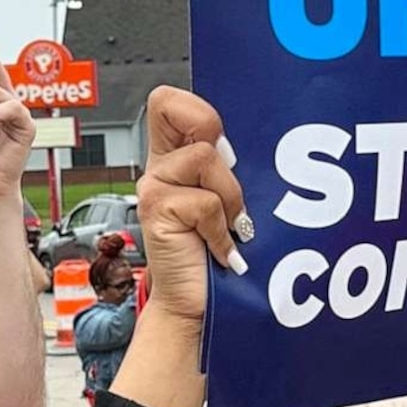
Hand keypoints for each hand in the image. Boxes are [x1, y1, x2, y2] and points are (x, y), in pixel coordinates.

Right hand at [133, 88, 248, 327]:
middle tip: (225, 177)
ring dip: (229, 197)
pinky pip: (206, 203)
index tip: (222, 144)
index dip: (196, 109)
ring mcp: (153, 188)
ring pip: (204, 157)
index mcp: (173, 158)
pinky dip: (222, 230)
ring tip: (228, 228)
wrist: (195, 304)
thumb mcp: (227, 200)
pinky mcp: (157, 212)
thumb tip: (253, 145)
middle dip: (208, 132)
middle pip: (167, 103)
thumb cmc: (216, 254)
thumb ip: (228, 169)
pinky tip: (220, 249)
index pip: (168, 102)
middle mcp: (158, 168)